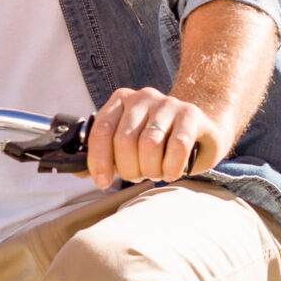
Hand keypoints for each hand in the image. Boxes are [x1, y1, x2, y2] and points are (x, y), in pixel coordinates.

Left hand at [87, 87, 226, 189]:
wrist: (201, 126)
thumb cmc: (159, 139)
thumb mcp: (128, 143)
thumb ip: (104, 154)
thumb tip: (79, 172)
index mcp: (120, 101)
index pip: (101, 130)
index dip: (99, 161)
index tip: (103, 183)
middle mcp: (142, 97)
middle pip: (124, 141)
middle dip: (129, 168)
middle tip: (138, 175)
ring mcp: (168, 103)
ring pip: (149, 145)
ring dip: (151, 169)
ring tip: (156, 172)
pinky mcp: (191, 115)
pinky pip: (176, 147)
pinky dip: (171, 167)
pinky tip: (172, 171)